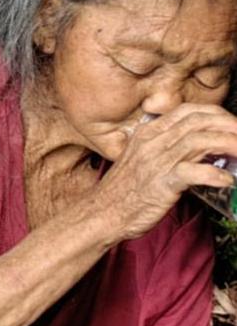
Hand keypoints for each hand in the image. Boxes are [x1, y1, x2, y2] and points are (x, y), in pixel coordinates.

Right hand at [93, 103, 236, 240]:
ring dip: (230, 144)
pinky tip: (227, 180)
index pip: (188, 111)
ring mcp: (155, 161)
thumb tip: (203, 150)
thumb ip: (167, 149)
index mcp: (148, 133)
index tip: (233, 125)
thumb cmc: (125, 191)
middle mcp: (152, 142)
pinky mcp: (160, 184)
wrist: (101, 214)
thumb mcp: (143, 159)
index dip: (216, 114)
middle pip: (198, 121)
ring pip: (199, 141)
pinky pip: (193, 172)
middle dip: (230, 125)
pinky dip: (214, 174)